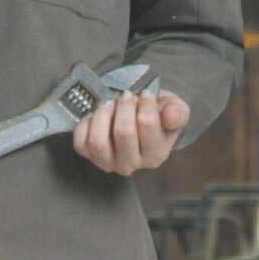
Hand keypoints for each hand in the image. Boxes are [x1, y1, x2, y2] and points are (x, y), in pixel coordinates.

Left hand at [72, 88, 189, 175]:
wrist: (140, 122)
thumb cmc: (158, 115)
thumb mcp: (175, 110)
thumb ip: (178, 112)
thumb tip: (170, 116)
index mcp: (156, 155)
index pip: (147, 123)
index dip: (145, 102)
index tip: (146, 95)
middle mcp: (132, 165)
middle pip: (123, 131)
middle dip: (124, 105)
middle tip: (127, 96)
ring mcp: (108, 163)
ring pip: (98, 140)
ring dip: (103, 114)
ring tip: (111, 104)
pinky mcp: (90, 157)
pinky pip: (80, 141)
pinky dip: (86, 123)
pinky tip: (98, 116)